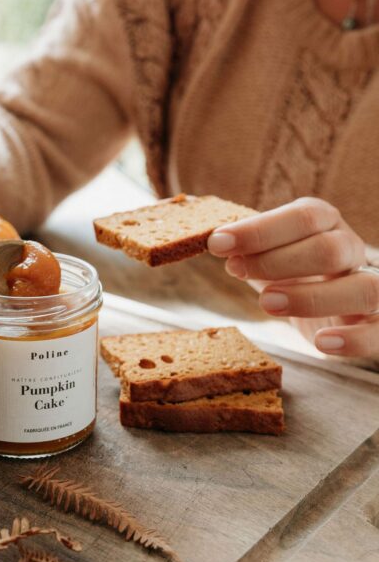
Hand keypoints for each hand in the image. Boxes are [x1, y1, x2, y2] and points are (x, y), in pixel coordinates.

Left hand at [207, 197, 378, 359]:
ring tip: (266, 304)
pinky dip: (354, 338)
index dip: (260, 230)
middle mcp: (352, 249)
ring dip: (312, 297)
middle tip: (235, 272)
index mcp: (325, 223)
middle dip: (278, 260)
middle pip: (329, 249)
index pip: (302, 217)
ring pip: (361, 288)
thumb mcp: (265, 253)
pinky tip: (322, 345)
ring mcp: (372, 285)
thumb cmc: (292, 272)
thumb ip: (241, 243)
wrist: (333, 306)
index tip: (217, 242)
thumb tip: (199, 225)